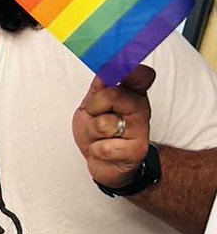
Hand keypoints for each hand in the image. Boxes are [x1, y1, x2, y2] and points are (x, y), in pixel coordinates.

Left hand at [72, 64, 154, 188]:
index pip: (142, 75)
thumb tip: (103, 68)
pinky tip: (104, 151)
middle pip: (112, 94)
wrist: (105, 164)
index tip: (121, 69)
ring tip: (99, 137)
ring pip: (104, 124)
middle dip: (93, 108)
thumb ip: (98, 88)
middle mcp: (141, 109)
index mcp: (132, 94)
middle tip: (95, 117)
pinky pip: (104, 147)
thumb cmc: (99, 133)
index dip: (131, 69)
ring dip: (92, 133)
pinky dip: (96, 151)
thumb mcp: (92, 107)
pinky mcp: (137, 151)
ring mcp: (141, 130)